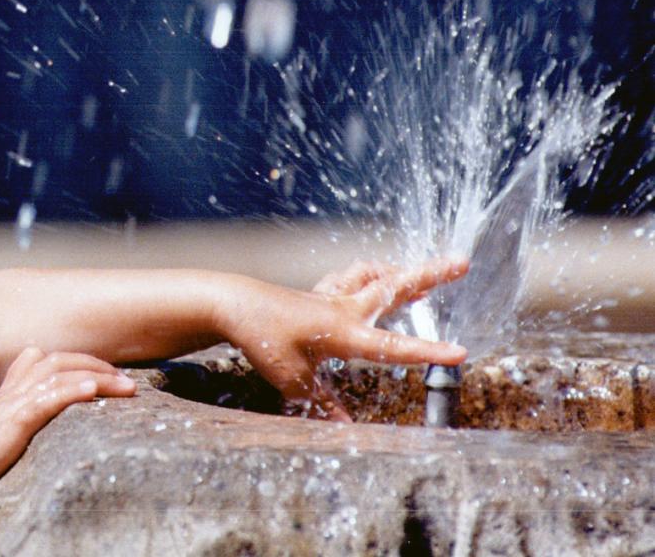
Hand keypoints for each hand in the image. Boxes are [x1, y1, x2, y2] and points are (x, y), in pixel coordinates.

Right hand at [0, 347, 134, 516]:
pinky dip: (73, 390)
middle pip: (56, 360)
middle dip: (94, 365)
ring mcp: (9, 405)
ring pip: (58, 373)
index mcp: (3, 396)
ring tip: (124, 385)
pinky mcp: (10, 423)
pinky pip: (47, 399)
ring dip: (96, 375)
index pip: (41, 363)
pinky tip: (94, 391)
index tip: (104, 377)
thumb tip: (13, 420)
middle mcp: (8, 394)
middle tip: (125, 381)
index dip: (75, 364)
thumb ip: (0, 423)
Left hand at [216, 256, 468, 420]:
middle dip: (430, 275)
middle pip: (394, 288)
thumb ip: (322, 404)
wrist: (231, 302)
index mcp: (344, 332)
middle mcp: (344, 308)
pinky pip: (349, 279)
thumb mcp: (291, 380)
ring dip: (401, 273)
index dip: (428, 351)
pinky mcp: (317, 294)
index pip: (393, 346)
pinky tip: (374, 275)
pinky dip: (367, 275)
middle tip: (461, 262)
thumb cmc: (261, 338)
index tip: (461, 352)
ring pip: (374, 277)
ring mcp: (331, 297)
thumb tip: (346, 431)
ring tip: (424, 273)